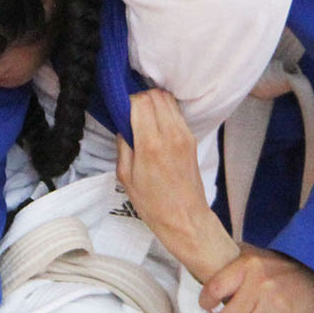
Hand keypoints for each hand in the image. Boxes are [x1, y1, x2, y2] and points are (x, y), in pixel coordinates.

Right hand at [116, 89, 236, 280]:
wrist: (185, 217)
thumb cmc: (152, 203)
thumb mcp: (126, 177)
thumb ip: (123, 147)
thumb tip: (123, 127)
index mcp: (151, 144)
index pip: (141, 102)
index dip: (128, 100)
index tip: (122, 110)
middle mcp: (170, 134)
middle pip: (156, 95)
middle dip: (140, 97)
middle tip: (131, 111)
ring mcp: (184, 135)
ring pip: (169, 100)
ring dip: (154, 101)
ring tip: (143, 116)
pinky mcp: (192, 138)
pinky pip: (177, 112)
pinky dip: (165, 110)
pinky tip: (156, 124)